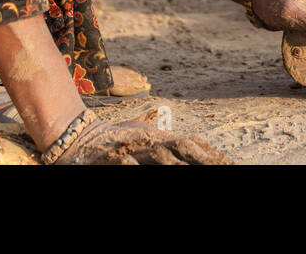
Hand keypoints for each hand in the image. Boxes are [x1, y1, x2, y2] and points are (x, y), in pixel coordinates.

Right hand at [52, 116, 229, 164]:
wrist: (75, 136)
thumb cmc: (112, 138)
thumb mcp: (139, 132)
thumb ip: (162, 134)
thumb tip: (185, 135)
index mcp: (157, 135)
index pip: (190, 143)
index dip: (210, 153)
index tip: (230, 163)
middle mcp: (148, 141)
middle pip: (181, 149)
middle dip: (203, 160)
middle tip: (223, 167)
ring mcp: (131, 150)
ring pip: (161, 159)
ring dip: (178, 167)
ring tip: (200, 173)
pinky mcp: (114, 159)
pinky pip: (131, 167)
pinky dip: (140, 169)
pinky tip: (147, 171)